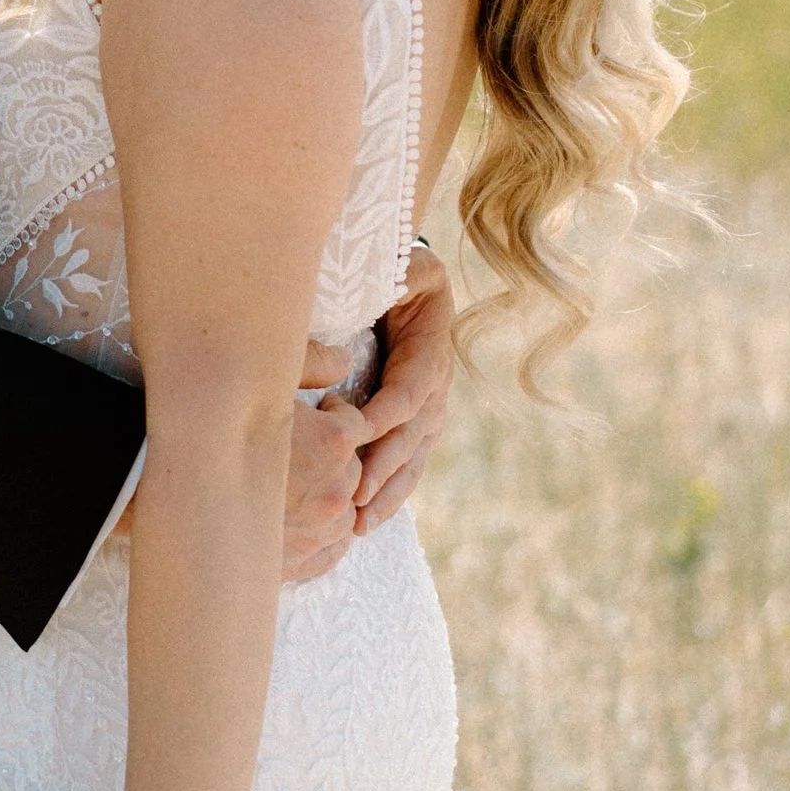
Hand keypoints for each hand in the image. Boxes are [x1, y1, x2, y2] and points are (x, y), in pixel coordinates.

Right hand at [118, 340, 366, 570]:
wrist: (157, 482)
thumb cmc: (207, 422)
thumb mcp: (260, 380)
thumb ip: (313, 363)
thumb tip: (345, 361)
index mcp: (332, 444)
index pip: (357, 426)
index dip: (335, 415)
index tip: (315, 413)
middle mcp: (333, 492)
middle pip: (354, 469)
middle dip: (333, 455)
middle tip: (299, 446)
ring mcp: (316, 533)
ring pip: (346, 512)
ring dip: (329, 494)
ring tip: (296, 482)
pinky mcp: (297, 563)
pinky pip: (332, 552)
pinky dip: (323, 535)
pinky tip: (298, 518)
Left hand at [352, 243, 454, 532]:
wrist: (416, 284)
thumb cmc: (402, 273)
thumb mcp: (407, 267)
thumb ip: (400, 275)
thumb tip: (391, 278)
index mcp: (429, 353)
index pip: (408, 391)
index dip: (386, 414)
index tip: (357, 433)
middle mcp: (434, 389)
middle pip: (410, 436)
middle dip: (383, 468)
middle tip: (354, 497)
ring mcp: (430, 413)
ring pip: (411, 460)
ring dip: (387, 493)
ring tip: (359, 523)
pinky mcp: (418, 427)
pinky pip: (407, 465)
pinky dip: (389, 494)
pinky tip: (366, 520)